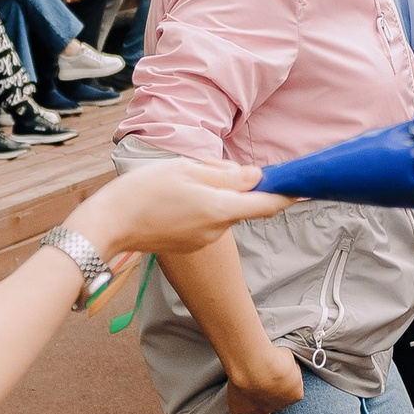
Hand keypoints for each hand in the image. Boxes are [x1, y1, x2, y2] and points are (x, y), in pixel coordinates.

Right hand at [68, 158, 291, 260]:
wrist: (107, 226)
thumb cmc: (143, 192)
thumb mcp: (185, 170)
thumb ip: (224, 175)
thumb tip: (254, 177)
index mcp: (219, 209)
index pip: (266, 204)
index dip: (288, 195)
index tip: (305, 188)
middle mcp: (217, 229)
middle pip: (239, 203)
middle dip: (232, 184)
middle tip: (203, 168)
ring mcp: (203, 240)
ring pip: (220, 210)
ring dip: (211, 194)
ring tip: (176, 183)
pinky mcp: (189, 245)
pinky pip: (204, 220)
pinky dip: (198, 206)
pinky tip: (170, 199)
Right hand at [224, 342, 305, 413]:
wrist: (257, 366)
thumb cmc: (274, 357)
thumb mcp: (288, 356)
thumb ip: (286, 365)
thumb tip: (282, 363)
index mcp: (295, 393)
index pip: (292, 390)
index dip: (286, 383)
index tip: (278, 373)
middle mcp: (280, 405)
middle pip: (278, 404)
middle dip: (273, 395)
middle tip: (263, 379)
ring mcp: (261, 410)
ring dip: (260, 406)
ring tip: (252, 392)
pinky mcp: (243, 412)